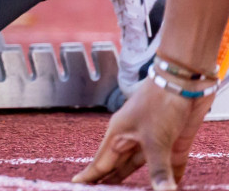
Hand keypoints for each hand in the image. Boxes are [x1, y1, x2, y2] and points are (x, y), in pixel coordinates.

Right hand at [73, 80, 211, 187]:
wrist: (184, 83)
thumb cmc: (160, 101)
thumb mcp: (156, 139)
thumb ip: (158, 169)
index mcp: (119, 135)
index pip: (101, 162)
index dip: (89, 174)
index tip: (77, 184)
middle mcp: (134, 139)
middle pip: (119, 166)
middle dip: (111, 180)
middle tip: (101, 190)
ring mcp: (154, 142)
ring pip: (142, 168)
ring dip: (138, 182)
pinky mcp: (174, 143)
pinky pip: (170, 166)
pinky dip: (169, 178)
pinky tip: (170, 188)